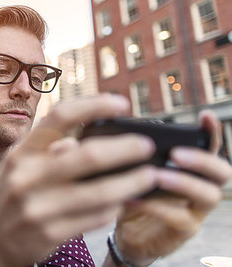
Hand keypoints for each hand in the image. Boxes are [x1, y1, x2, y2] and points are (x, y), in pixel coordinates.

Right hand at [0, 94, 159, 266]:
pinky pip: (94, 218)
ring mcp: (38, 207)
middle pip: (87, 155)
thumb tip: (81, 141)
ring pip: (99, 192)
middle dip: (125, 149)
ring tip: (149, 176)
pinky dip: (114, 208)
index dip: (94, 106)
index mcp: (22, 153)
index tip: (122, 104)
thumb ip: (46, 149)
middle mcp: (27, 177)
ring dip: (131, 183)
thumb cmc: (11, 196)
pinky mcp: (50, 234)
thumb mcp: (19, 165)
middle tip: (146, 146)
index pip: (59, 117)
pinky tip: (122, 202)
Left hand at [114, 110, 231, 265]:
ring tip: (156, 175)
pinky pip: (178, 217)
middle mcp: (202, 188)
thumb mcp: (138, 172)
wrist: (128, 234)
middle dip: (202, 159)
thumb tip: (127, 134)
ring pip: (208, 195)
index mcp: (193, 170)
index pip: (211, 148)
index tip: (205, 115)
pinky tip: (132, 197)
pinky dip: (155, 205)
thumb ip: (141, 157)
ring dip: (183, 182)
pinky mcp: (184, 230)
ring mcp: (196, 211)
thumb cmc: (137, 195)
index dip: (212, 132)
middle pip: (222, 172)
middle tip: (176, 153)